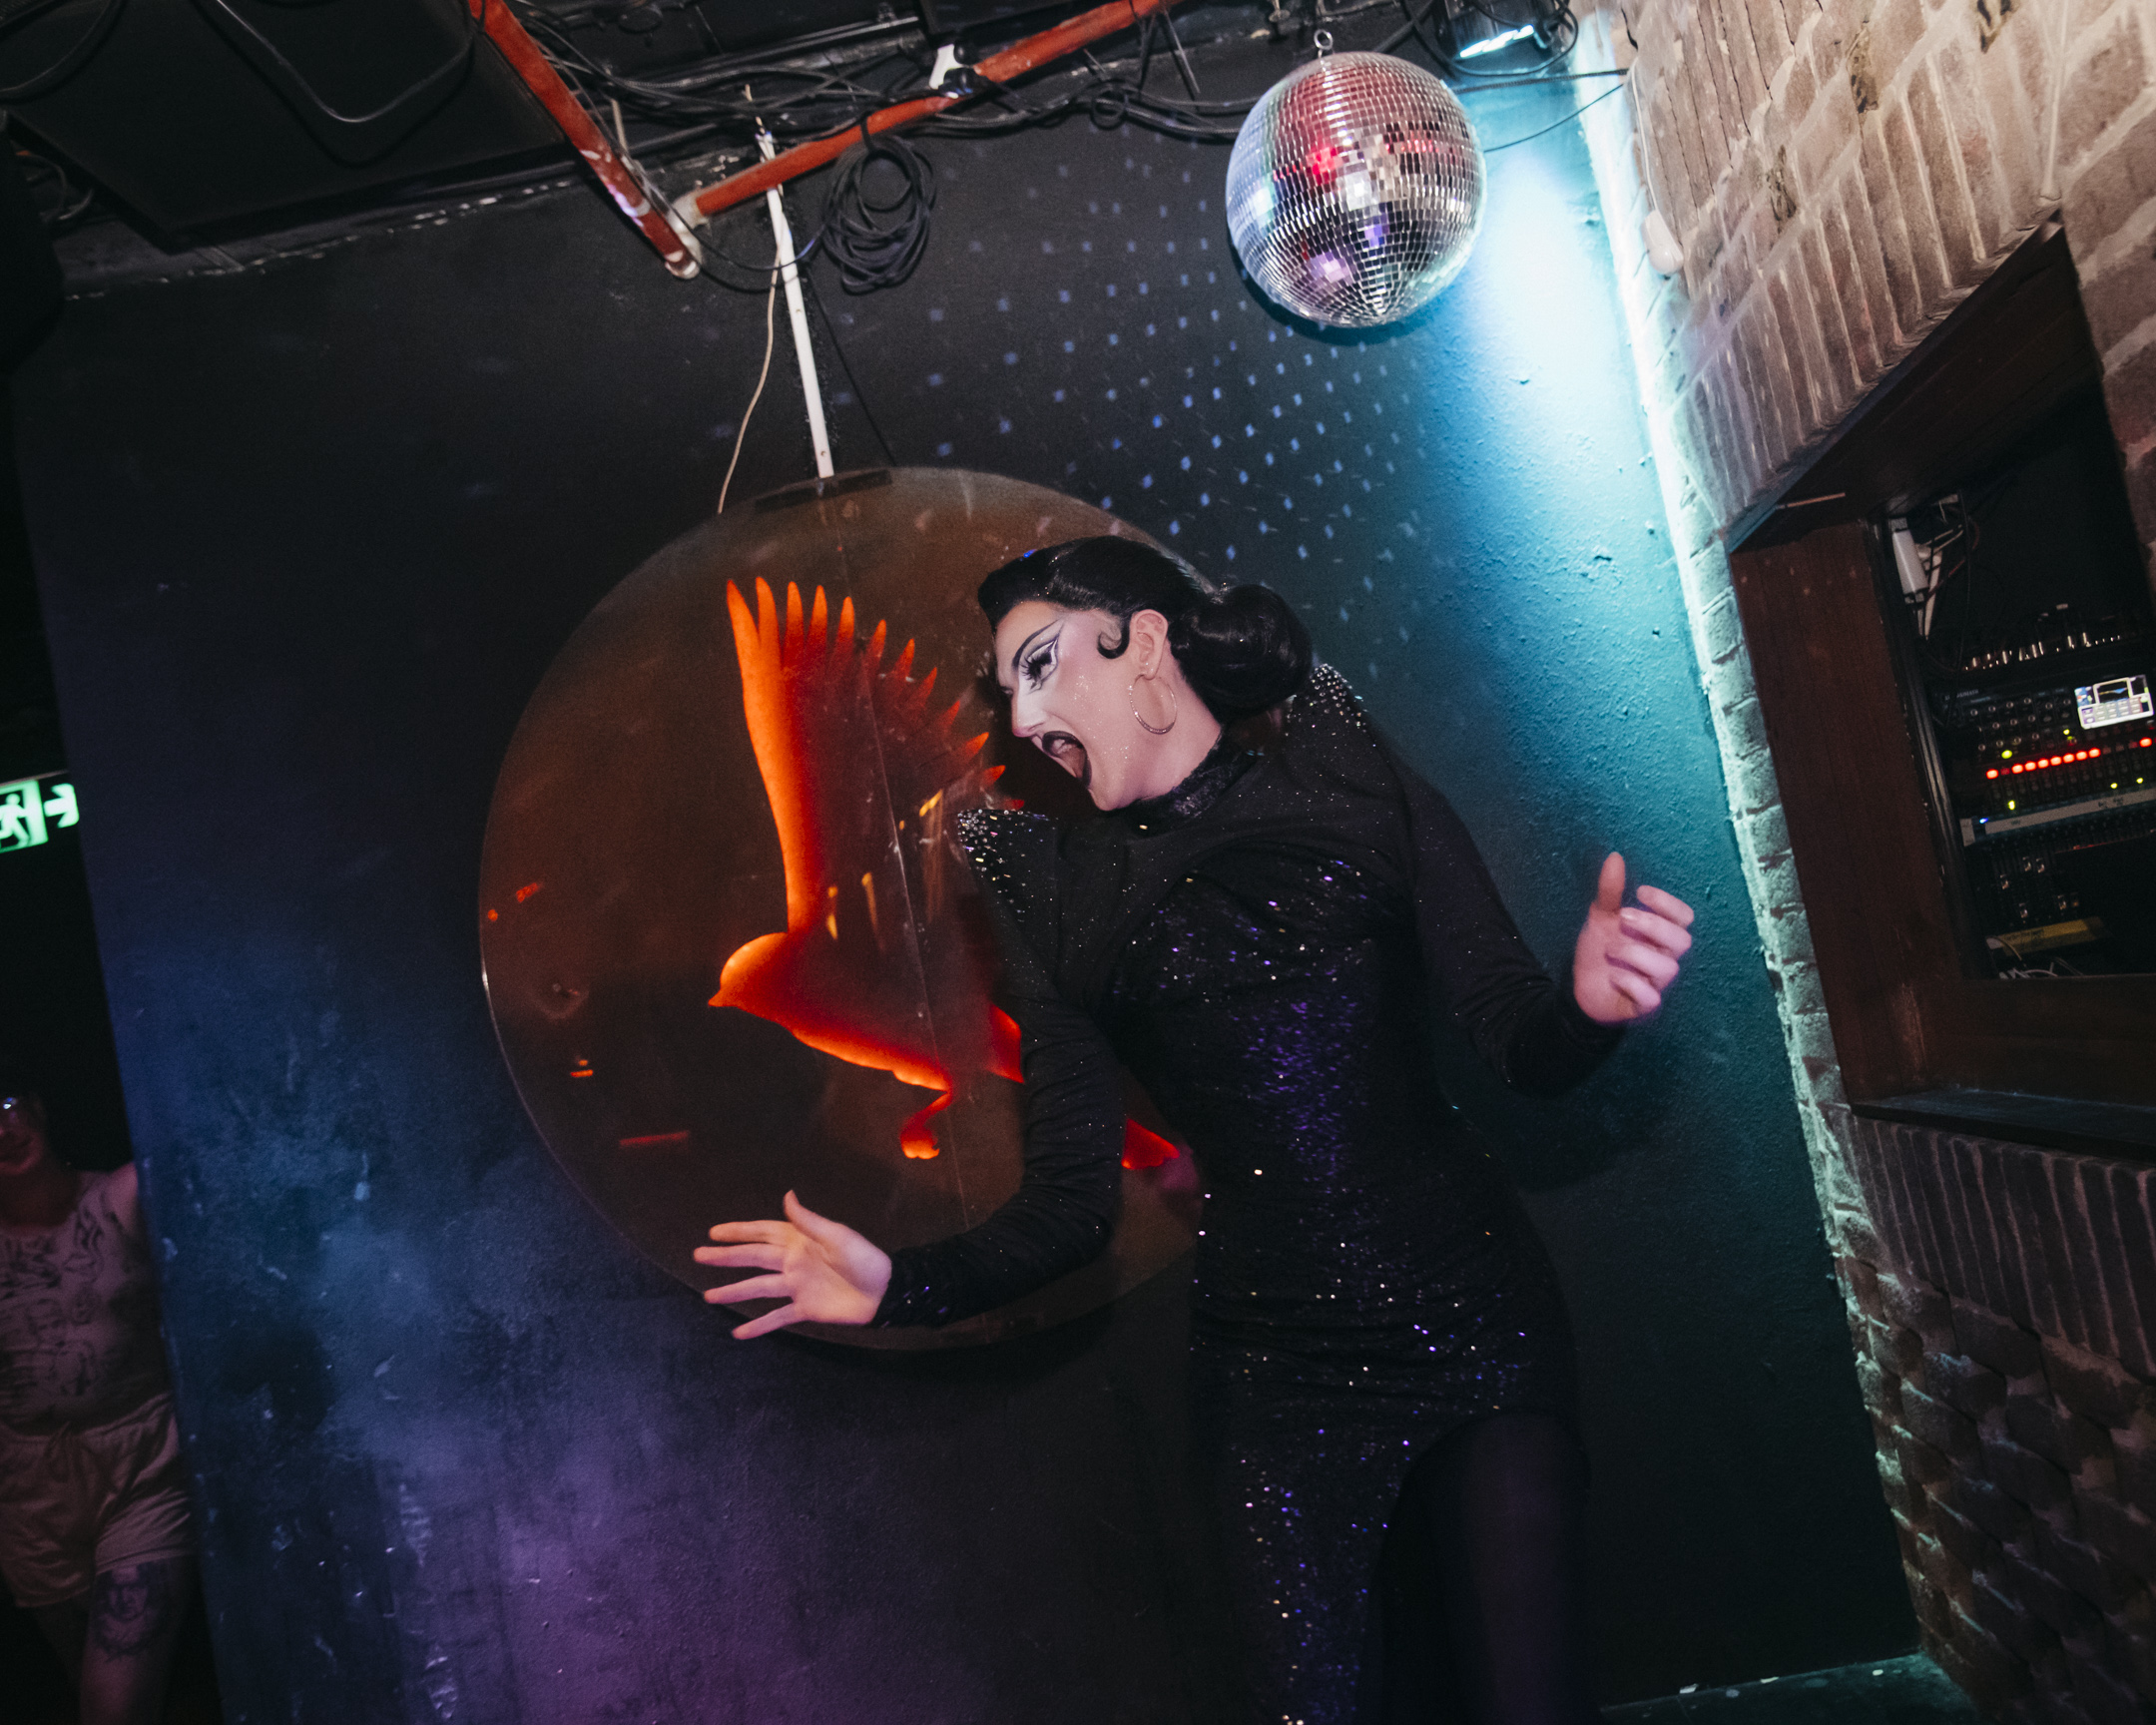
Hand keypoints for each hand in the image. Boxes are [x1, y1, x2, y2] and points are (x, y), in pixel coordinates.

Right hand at [693, 1190, 892, 1338]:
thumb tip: (787, 1195)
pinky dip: (759, 1326)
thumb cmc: (863, 1258)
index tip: (714, 1232)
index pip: (762, 1233)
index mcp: (799, 1241)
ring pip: (758, 1289)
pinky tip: (738, 1333)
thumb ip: (808, 1221)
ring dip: (734, 1291)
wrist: (885, 1290)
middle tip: (699, 1256)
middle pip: (752, 1259)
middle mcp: (793, 1262)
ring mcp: (797, 1287)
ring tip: (708, 1296)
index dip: (739, 1232)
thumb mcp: (837, 1235)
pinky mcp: (805, 1309)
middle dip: (726, 1257)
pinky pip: (777, 1318)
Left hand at [1572, 852, 1694, 1024]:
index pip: (1684, 917)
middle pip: (1682, 941)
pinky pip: (1650, 998)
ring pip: (1668, 968)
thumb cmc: (1600, 951)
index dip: (1668, 904)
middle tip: (1623, 917)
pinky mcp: (1642, 1005)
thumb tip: (1615, 857)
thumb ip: (1610, 891)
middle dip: (1653, 926)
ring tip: (1610, 948)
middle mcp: (1664, 958)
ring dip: (1636, 953)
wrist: (1579, 987)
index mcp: (1660, 935)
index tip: (1641, 891)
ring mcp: (1655, 983)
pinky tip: (1613, 975)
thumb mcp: (1601, 918)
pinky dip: (1631, 983)